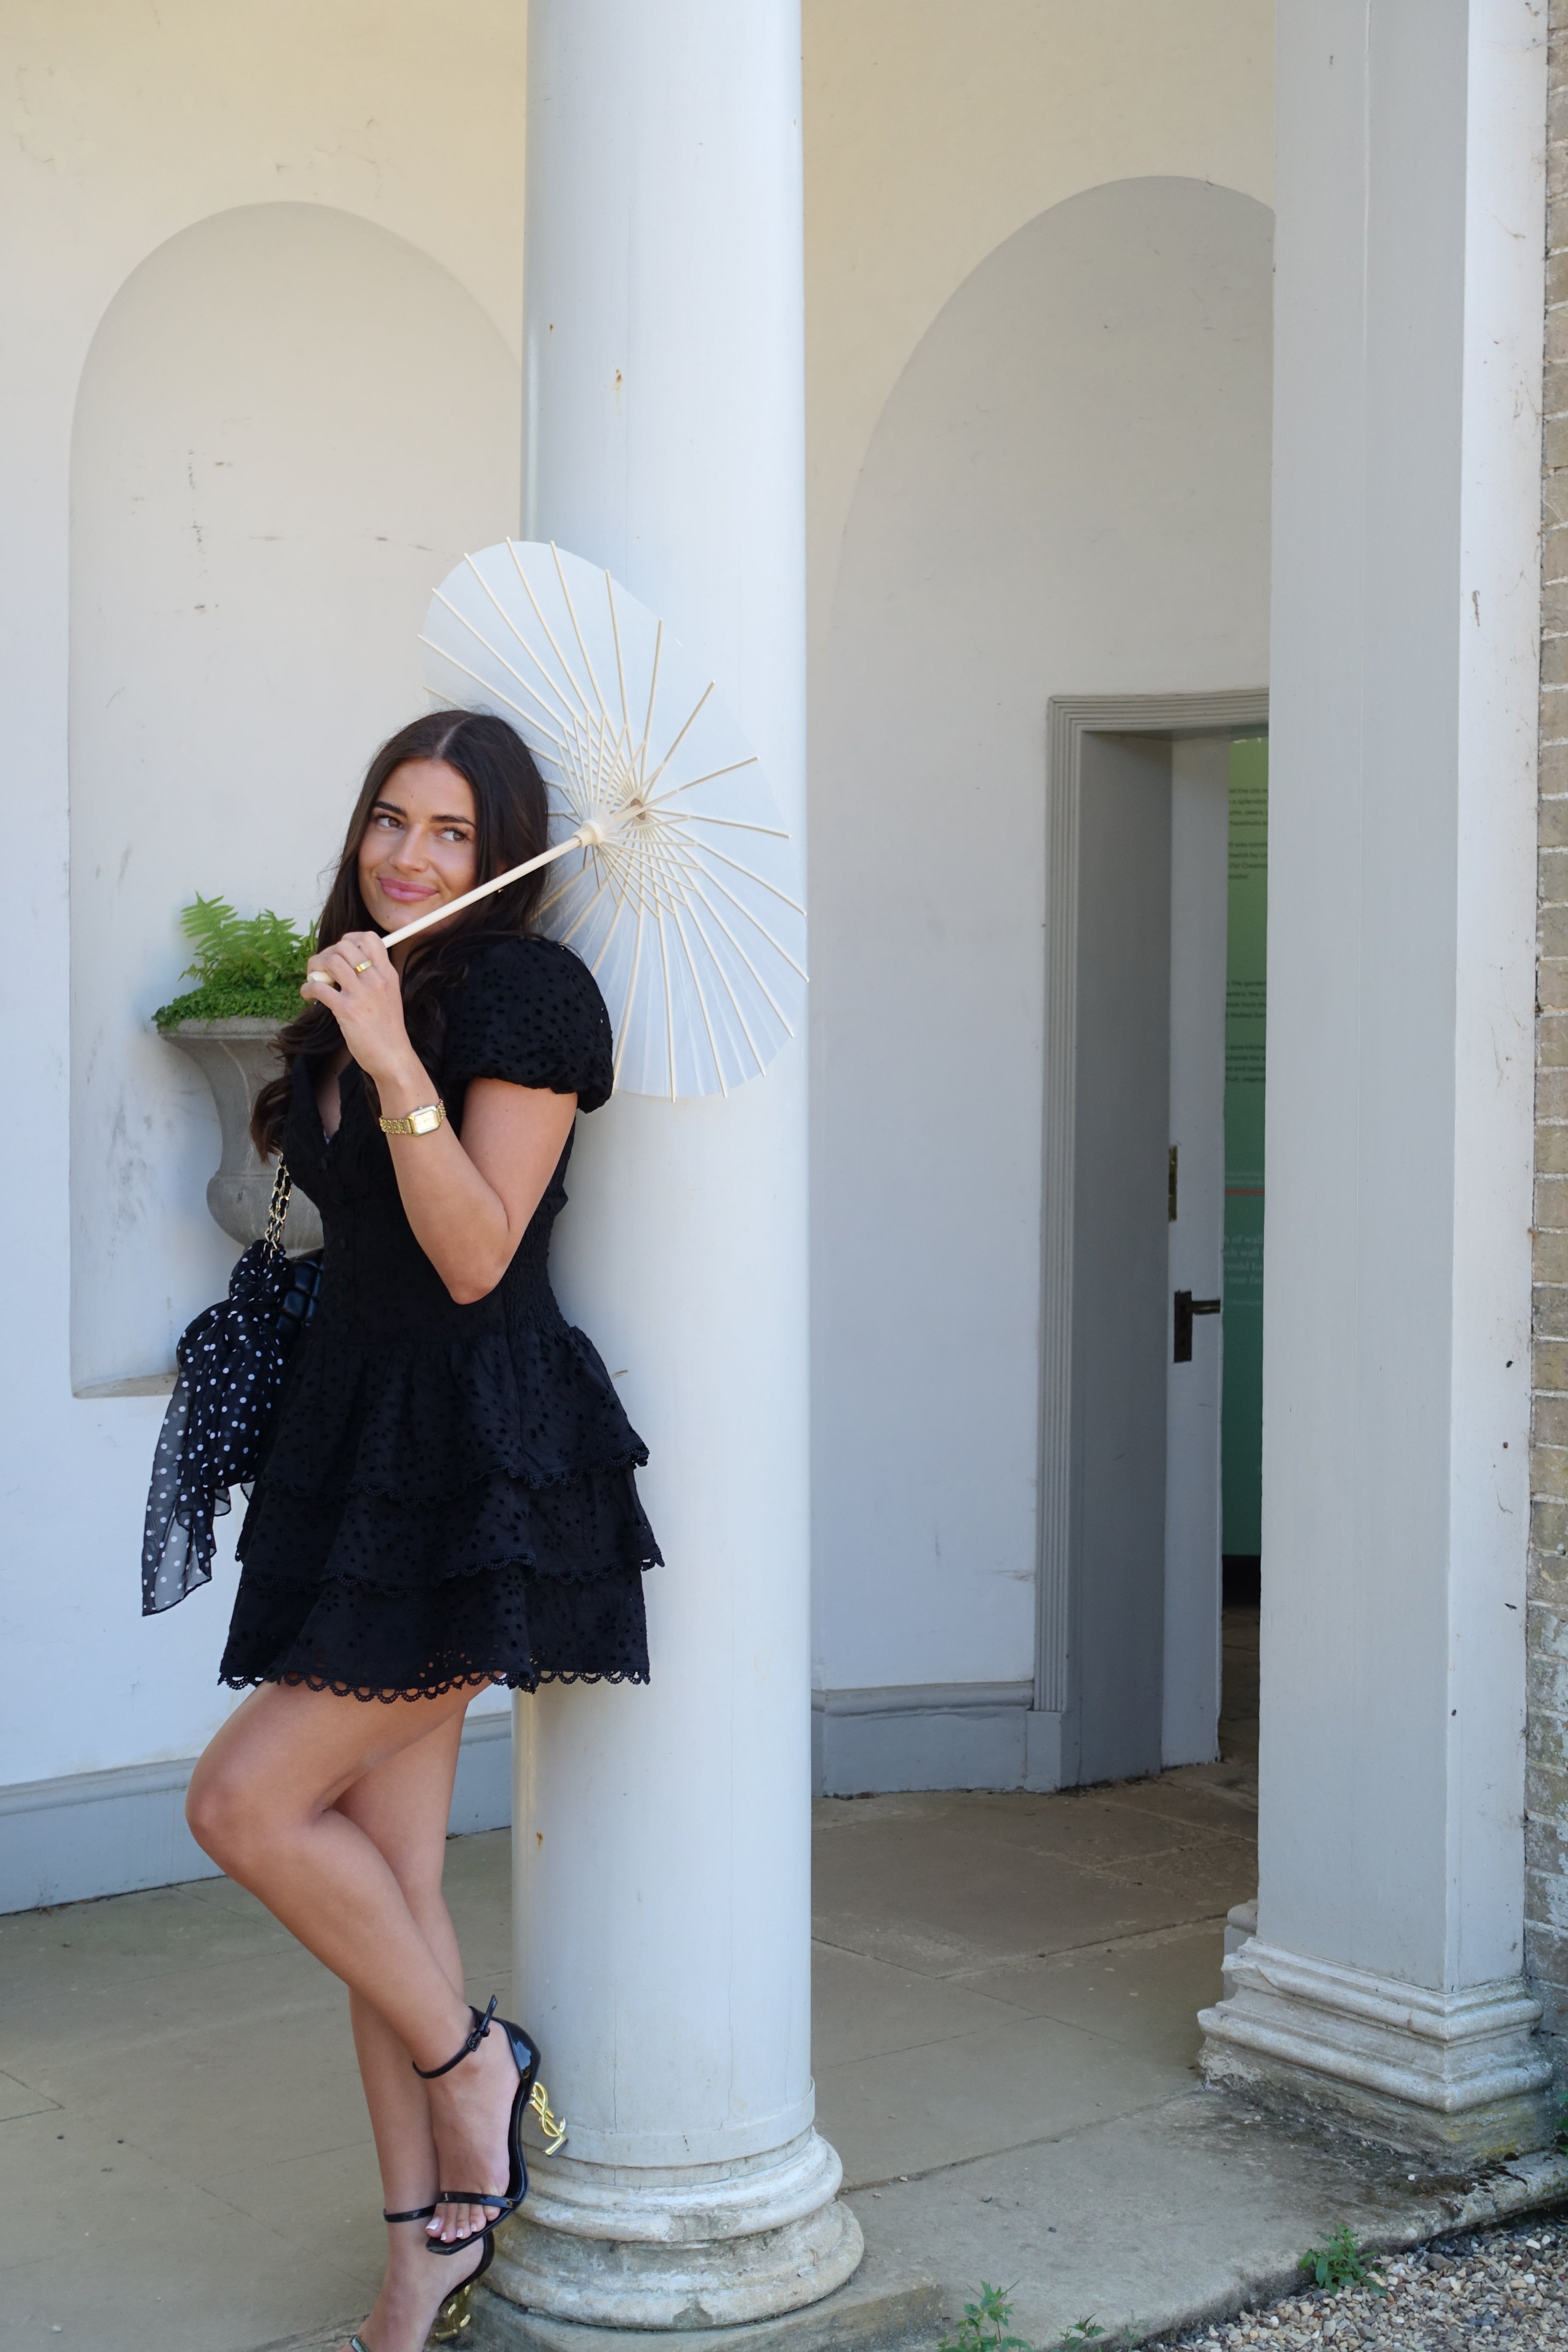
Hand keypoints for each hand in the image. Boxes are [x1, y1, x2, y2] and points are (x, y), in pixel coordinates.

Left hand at [300, 933, 421, 1094]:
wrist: (393, 1056)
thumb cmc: (388, 1030)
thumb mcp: (390, 996)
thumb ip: (374, 978)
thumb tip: (349, 967)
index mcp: (388, 973)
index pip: (369, 938)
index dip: (348, 939)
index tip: (339, 952)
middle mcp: (376, 978)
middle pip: (344, 946)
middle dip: (327, 953)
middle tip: (322, 968)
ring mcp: (361, 993)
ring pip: (331, 961)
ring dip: (315, 967)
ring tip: (313, 979)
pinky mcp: (347, 1009)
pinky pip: (319, 988)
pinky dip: (308, 988)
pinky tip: (308, 995)